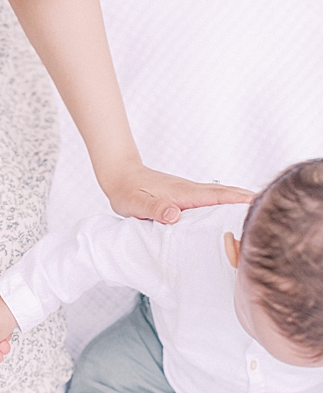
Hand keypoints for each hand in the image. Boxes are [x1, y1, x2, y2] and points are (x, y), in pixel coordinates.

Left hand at [102, 160, 253, 224]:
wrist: (119, 175)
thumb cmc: (126, 191)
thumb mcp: (136, 204)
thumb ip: (155, 209)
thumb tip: (176, 215)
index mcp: (183, 194)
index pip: (217, 197)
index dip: (238, 202)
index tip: (260, 206)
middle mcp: (190, 191)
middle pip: (225, 195)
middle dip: (247, 202)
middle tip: (271, 212)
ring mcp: (189, 193)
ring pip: (220, 198)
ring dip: (239, 204)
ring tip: (258, 217)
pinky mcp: (184, 197)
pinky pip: (210, 202)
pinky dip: (225, 206)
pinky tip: (230, 217)